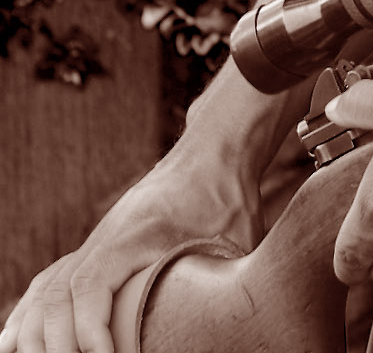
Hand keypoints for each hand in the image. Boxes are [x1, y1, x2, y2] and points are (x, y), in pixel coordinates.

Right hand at [0, 142, 260, 352]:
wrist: (215, 154)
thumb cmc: (229, 198)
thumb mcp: (237, 241)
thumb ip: (228, 285)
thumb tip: (228, 326)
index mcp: (136, 233)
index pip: (90, 284)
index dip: (88, 331)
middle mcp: (105, 238)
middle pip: (57, 293)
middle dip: (58, 345)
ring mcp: (97, 244)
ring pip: (47, 290)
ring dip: (38, 335)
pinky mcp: (97, 251)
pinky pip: (50, 283)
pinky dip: (30, 315)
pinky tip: (15, 342)